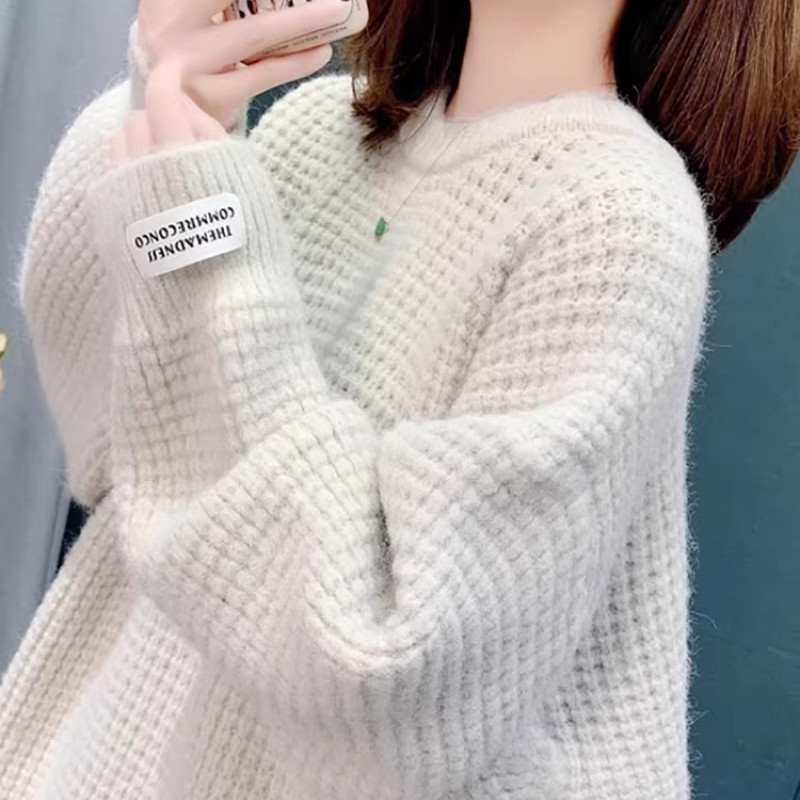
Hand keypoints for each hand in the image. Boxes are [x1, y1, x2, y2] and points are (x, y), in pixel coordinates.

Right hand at [136, 0, 344, 129]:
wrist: (169, 118)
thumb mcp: (187, 15)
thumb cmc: (189, 52)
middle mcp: (169, 27)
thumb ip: (217, 3)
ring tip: (334, 11)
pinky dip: (296, 62)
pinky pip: (264, 74)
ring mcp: (190, 65)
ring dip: (302, 20)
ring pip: (255, 34)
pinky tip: (320, 53)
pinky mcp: (213, 97)